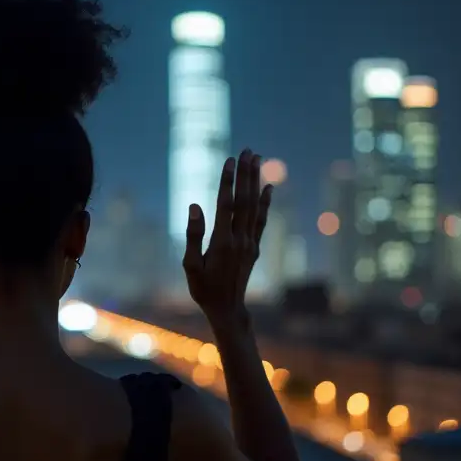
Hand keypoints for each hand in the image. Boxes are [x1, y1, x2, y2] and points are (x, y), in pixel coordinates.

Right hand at [182, 149, 271, 334]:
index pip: (226, 205)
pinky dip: (266, 202)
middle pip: (244, 200)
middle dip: (246, 174)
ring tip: (258, 159)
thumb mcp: (191, 266)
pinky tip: (269, 187)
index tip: (229, 160)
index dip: (228, 181)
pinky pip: (262, 220)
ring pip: (255, 206)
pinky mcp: (255, 247)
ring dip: (256, 181)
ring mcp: (250, 243)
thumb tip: (195, 206)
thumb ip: (194, 235)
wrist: (227, 309)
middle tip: (248, 150)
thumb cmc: (204, 289)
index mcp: (222, 242)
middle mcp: (240, 239)